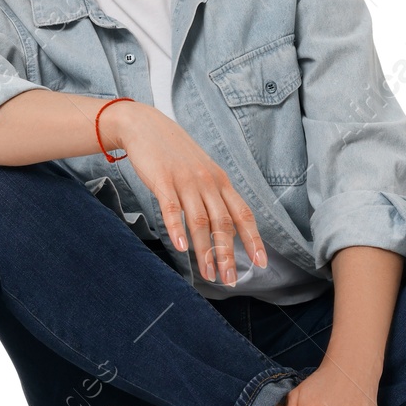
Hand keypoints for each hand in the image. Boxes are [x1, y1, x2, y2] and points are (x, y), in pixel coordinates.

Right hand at [100, 100, 267, 285]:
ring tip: (208, 274)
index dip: (253, 239)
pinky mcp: (162, 180)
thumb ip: (213, 195)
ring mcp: (185, 181)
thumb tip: (226, 227)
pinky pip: (171, 209)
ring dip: (205, 251)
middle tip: (229, 280)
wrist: (145, 125)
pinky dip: (177, 229)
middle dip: (227, 254)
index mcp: (220, 181)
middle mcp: (207, 182)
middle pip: (222, 223)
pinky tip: (181, 248)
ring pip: (200, 221)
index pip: (243, 213)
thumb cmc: (174, 153)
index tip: (260, 262)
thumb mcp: (201, 171)